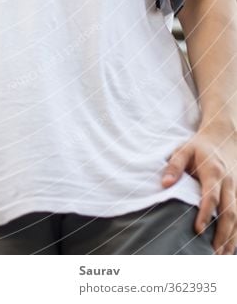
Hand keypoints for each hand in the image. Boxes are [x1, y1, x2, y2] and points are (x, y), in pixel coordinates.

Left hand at [162, 127, 236, 254]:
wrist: (223, 138)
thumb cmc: (199, 147)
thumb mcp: (183, 149)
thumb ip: (174, 165)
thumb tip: (165, 184)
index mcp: (214, 172)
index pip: (212, 196)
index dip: (206, 214)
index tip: (198, 230)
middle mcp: (229, 183)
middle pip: (229, 212)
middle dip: (222, 233)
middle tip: (212, 253)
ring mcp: (236, 190)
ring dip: (231, 238)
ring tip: (221, 257)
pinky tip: (230, 249)